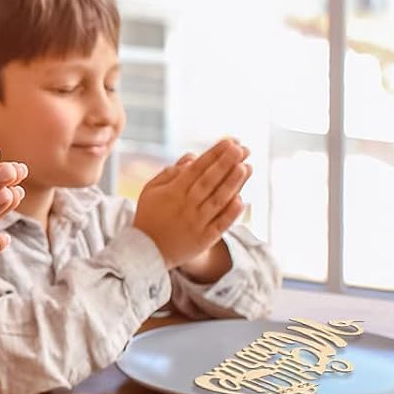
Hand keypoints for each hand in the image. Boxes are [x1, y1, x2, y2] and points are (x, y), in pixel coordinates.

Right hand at [132, 137, 250, 270]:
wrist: (146, 252)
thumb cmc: (150, 216)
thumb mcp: (151, 191)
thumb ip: (170, 173)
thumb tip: (193, 156)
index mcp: (172, 192)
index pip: (196, 169)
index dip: (213, 154)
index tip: (229, 141)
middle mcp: (185, 206)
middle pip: (208, 182)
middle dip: (226, 163)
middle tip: (241, 148)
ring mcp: (196, 223)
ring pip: (217, 201)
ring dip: (232, 184)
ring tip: (247, 167)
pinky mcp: (204, 239)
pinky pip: (220, 224)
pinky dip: (231, 213)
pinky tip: (241, 199)